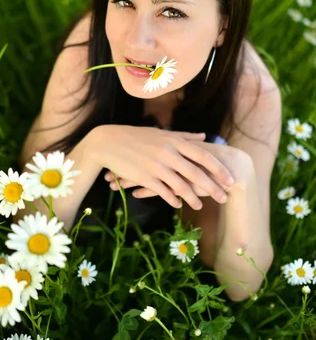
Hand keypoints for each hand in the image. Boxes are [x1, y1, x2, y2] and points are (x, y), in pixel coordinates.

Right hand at [93, 125, 235, 209]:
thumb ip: (184, 136)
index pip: (203, 156)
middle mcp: (168, 153)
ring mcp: (156, 166)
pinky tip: (178, 204)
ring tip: (201, 206)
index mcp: (174, 141)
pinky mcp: (145, 177)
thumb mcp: (161, 133)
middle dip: (213, 187)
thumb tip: (204, 137)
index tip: (230, 180)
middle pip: (196, 173)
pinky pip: (163, 192)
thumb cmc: (135, 136)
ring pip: (181, 186)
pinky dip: (172, 199)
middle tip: (225, 197)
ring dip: (193, 198)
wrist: (108, 143)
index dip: (219, 169)